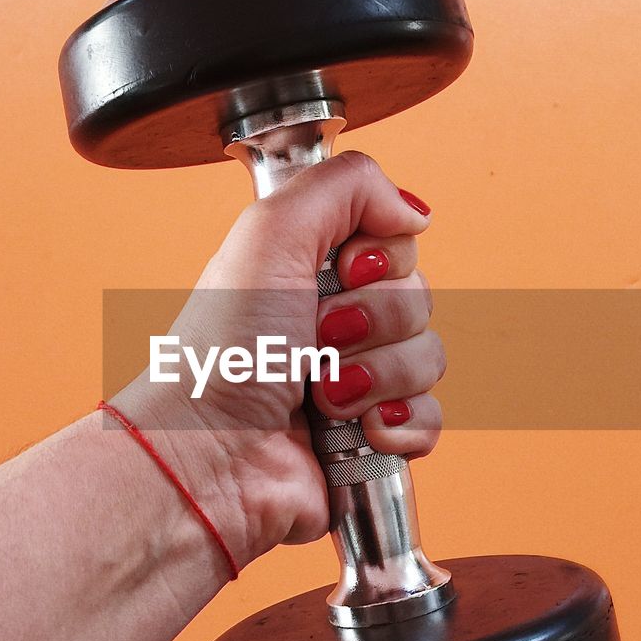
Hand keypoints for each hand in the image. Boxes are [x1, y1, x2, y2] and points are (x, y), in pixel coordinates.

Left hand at [114, 151, 444, 568]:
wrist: (209, 454)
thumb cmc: (221, 352)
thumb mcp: (270, 232)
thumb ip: (346, 185)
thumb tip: (411, 212)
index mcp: (310, 268)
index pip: (396, 241)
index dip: (375, 258)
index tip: (335, 274)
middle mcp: (335, 320)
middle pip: (418, 298)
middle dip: (373, 320)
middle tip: (317, 339)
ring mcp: (357, 381)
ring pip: (429, 358)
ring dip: (377, 375)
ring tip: (322, 394)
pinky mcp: (371, 437)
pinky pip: (430, 420)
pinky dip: (397, 425)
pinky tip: (354, 430)